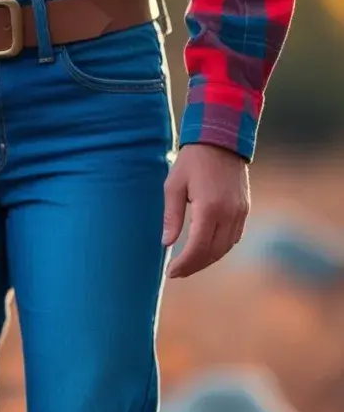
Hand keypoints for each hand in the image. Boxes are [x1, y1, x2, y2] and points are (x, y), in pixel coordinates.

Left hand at [162, 144, 249, 278]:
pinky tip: (206, 249)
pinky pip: (234, 237)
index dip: (184, 264)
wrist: (220, 139)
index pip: (198, 248)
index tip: (171, 272)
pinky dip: (220, 248)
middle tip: (177, 272)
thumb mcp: (174, 185)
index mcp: (209, 208)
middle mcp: (229, 213)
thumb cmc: (192, 160)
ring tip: (189, 264)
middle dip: (194, 266)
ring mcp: (240, 211)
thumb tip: (166, 243)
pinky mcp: (245, 208)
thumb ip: (172, 216)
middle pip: (213, 252)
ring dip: (208, 260)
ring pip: (226, 248)